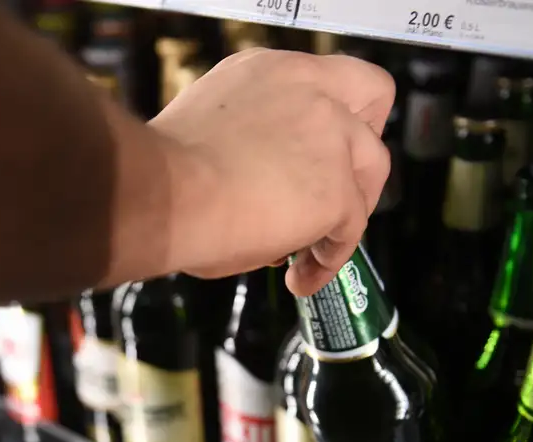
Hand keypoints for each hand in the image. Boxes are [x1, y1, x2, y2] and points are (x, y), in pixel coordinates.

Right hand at [150, 49, 393, 295]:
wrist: (159, 195)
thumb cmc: (164, 172)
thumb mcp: (212, 128)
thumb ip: (250, 135)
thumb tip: (256, 176)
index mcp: (273, 72)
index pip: (334, 76)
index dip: (340, 111)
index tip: (325, 146)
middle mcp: (312, 92)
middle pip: (373, 105)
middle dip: (357, 150)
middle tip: (334, 192)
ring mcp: (333, 141)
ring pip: (370, 173)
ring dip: (346, 212)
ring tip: (309, 252)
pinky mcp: (337, 192)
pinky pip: (348, 233)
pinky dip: (326, 261)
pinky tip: (298, 279)